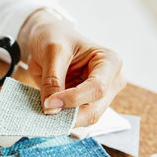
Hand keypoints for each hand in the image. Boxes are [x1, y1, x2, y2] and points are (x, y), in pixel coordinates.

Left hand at [18, 9, 125, 126]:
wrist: (47, 37)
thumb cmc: (55, 36)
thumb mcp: (52, 52)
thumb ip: (53, 80)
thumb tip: (51, 110)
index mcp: (109, 62)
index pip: (97, 88)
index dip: (73, 99)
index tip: (49, 102)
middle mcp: (111, 80)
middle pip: (95, 109)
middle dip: (70, 115)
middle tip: (46, 114)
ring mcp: (100, 95)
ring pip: (86, 118)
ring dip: (65, 120)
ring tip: (45, 112)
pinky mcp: (86, 103)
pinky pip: (76, 118)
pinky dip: (61, 119)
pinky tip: (49, 112)